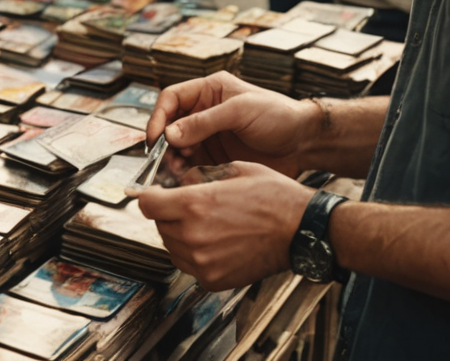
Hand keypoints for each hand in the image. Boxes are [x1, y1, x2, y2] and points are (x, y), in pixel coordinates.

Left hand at [127, 161, 311, 290]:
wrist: (303, 231)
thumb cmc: (275, 198)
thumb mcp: (233, 169)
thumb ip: (198, 176)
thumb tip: (177, 182)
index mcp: (194, 205)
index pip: (146, 204)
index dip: (150, 197)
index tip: (157, 196)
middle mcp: (193, 235)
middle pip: (159, 225)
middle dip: (169, 214)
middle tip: (190, 208)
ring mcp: (202, 261)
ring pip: (171, 247)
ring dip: (180, 235)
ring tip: (207, 225)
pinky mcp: (213, 279)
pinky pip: (189, 266)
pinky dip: (195, 256)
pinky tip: (215, 243)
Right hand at [148, 71, 319, 177]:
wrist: (305, 143)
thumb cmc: (278, 116)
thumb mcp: (240, 112)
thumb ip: (204, 122)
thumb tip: (169, 135)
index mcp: (209, 91)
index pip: (172, 98)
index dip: (159, 116)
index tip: (156, 138)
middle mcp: (204, 112)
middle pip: (170, 124)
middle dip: (164, 142)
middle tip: (163, 160)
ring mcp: (209, 136)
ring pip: (177, 147)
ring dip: (172, 159)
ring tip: (176, 172)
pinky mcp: (216, 157)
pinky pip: (192, 163)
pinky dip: (185, 172)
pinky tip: (186, 180)